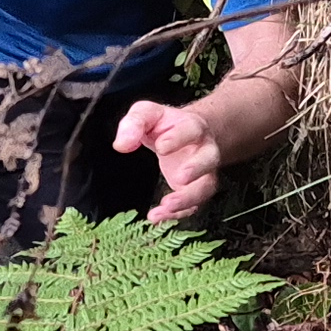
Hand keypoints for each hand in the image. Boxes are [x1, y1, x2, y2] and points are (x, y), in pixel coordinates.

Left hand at [112, 99, 225, 224]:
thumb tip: (121, 145)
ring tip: (166, 206)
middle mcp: (204, 150)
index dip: (178, 138)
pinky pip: (193, 204)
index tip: (161, 147)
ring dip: (188, 198)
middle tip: (180, 178)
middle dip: (197, 168)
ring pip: (205, 187)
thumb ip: (134, 124)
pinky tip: (159, 217)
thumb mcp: (146, 114)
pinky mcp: (196, 191)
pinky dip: (178, 213)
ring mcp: (204, 173)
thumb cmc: (165, 124)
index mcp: (193, 127)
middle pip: (209, 159)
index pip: (190, 130)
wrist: (189, 134)